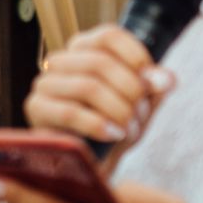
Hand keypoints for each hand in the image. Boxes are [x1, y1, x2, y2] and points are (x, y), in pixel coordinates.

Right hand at [23, 25, 174, 173]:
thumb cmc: (114, 128)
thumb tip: (166, 79)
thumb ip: (153, 88)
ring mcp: (45, 83)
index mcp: (85, 48)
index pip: (109, 36)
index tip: (153, 82)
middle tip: (141, 114)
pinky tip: (114, 135)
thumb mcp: (140, 105)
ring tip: (129, 129)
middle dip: (130, 91)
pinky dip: (98, 124)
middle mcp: (61, 60)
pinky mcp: (36, 108)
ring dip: (117, 110)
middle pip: (101, 62)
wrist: (90, 165)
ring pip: (88, 86)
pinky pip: (70, 112)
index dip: (136, 56)